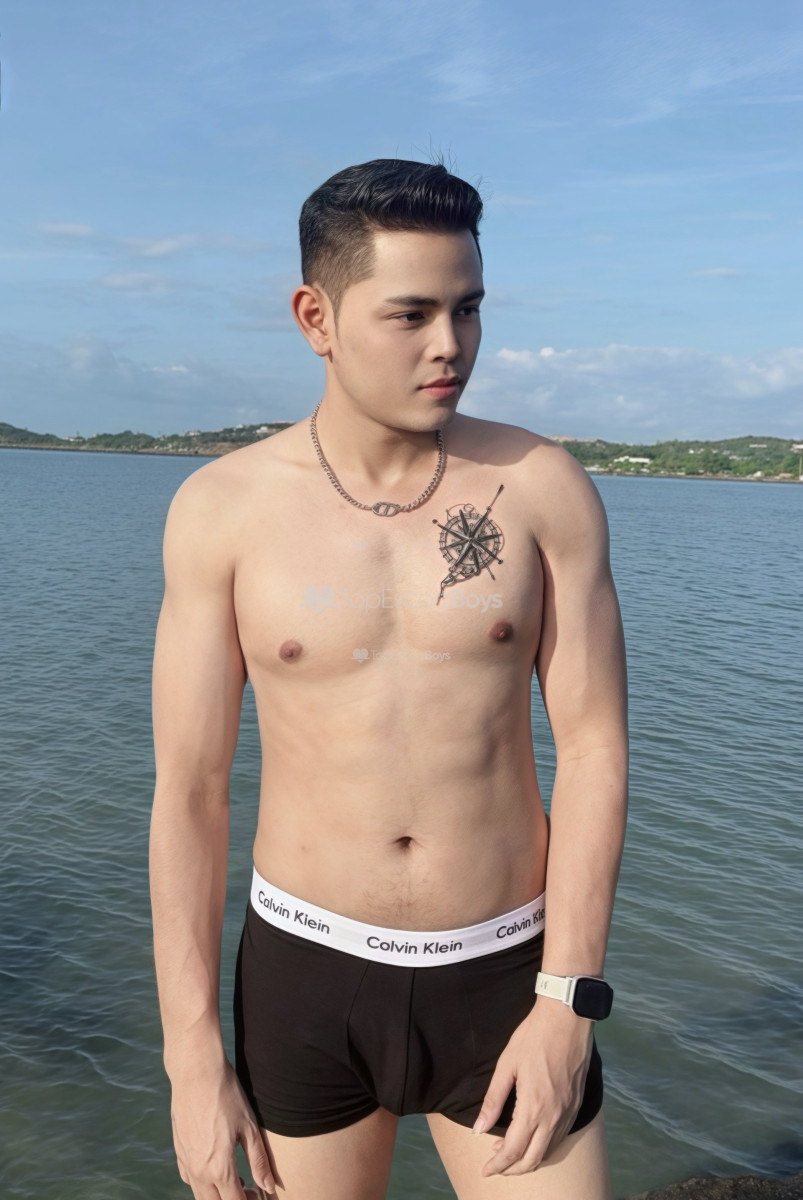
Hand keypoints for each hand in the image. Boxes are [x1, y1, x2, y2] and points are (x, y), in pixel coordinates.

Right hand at [170, 1057, 275, 1197]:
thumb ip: (258, 1160)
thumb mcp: (249, 1127)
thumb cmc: (226, 1096)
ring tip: (235, 1181)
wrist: (196, 1072)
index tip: (258, 1195)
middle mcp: (199, 1171)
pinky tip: (213, 1169)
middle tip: (249, 1191)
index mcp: (219, 1168)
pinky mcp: (178, 1150)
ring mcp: (186, 1161)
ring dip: (217, 1195)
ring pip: (200, 1195)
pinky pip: (188, 1179)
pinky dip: (202, 1183)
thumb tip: (268, 1186)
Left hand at [472, 999, 593, 1176]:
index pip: (513, 1150)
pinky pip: (560, 1138)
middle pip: (532, 1159)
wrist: (567, 1018)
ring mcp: (568, 1112)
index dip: (497, 1164)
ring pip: (548, 1151)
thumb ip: (493, 1100)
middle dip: (512, 1169)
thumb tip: (478, 1129)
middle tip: (495, 1166)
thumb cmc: (533, 1037)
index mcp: (534, 1107)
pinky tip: (532, 1138)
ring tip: (508, 1151)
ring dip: (528, 1159)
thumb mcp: (507, 1064)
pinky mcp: (576, 1106)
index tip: (485, 1170)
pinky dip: (544, 1147)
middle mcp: (554, 1116)